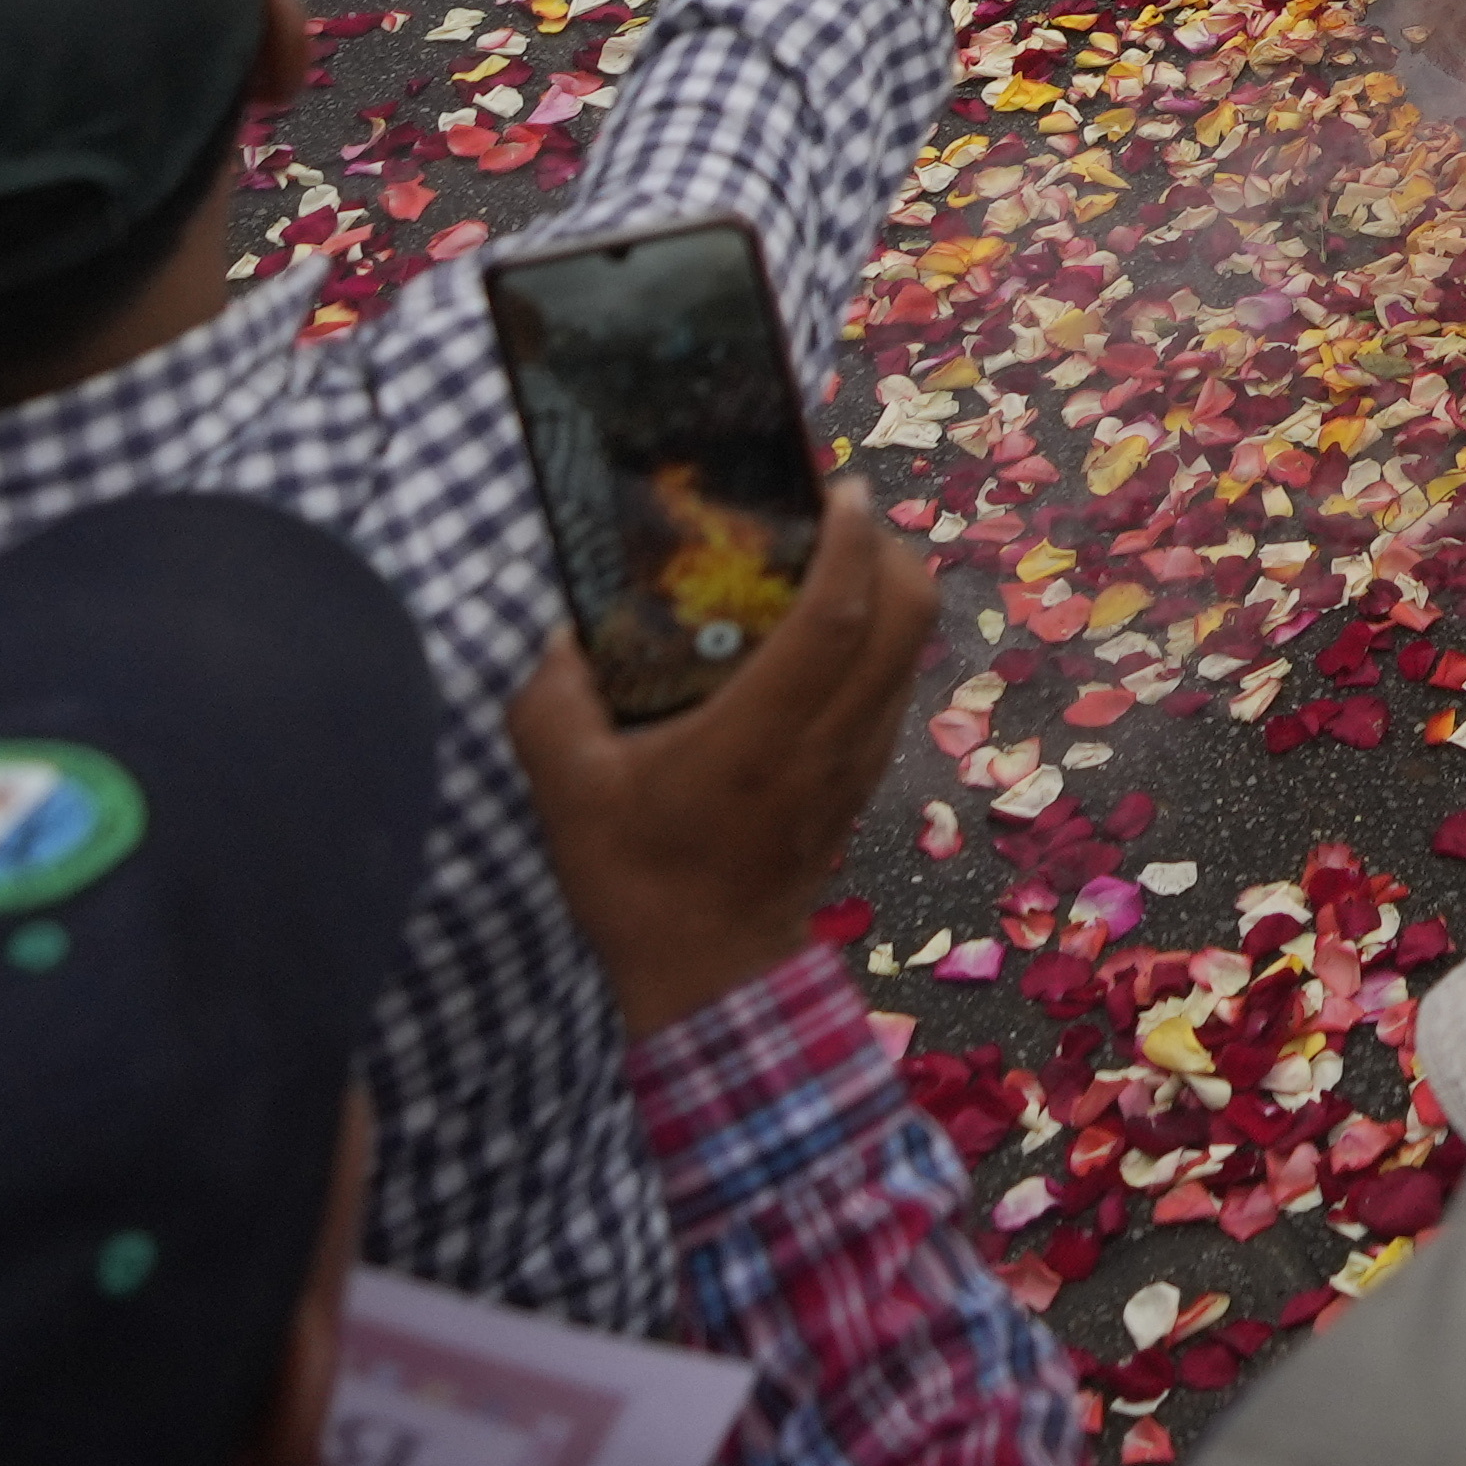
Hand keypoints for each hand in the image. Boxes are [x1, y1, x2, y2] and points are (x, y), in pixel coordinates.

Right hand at [504, 474, 932, 1031]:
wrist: (709, 977)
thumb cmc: (638, 882)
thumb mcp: (567, 793)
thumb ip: (553, 703)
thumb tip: (562, 636)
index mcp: (764, 734)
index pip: (840, 616)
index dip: (850, 542)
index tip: (838, 489)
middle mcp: (832, 737)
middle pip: (909, 614)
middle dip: (886, 545)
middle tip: (832, 512)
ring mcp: (861, 757)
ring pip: (912, 647)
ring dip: (887, 589)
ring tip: (829, 557)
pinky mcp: (867, 776)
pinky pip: (896, 682)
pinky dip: (879, 636)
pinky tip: (821, 631)